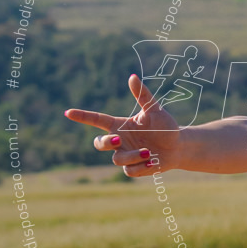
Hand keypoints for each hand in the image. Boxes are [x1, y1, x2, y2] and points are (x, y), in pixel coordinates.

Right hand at [64, 74, 181, 177]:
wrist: (179, 146)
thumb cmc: (165, 127)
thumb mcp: (155, 110)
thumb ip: (143, 95)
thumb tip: (132, 77)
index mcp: (120, 125)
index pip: (97, 120)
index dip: (83, 116)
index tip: (68, 112)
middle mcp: (120, 141)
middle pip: (99, 144)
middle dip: (105, 142)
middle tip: (118, 139)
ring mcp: (126, 155)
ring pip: (117, 159)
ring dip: (132, 155)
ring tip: (149, 152)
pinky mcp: (135, 168)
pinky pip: (129, 171)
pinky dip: (140, 167)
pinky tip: (153, 161)